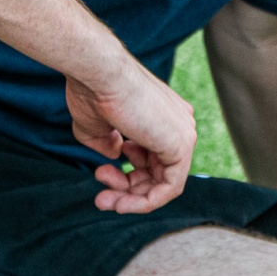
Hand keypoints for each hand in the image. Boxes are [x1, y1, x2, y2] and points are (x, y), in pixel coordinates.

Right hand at [65, 58, 196, 213]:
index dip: (126, 175)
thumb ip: (108, 143)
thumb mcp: (97, 125)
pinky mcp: (182, 145)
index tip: (100, 176)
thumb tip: (116, 156)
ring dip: (130, 199)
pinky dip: (145, 201)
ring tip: (102, 199)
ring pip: (164, 184)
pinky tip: (120, 203)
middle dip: (126, 190)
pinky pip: (170, 187)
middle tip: (100, 198)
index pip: (152, 158)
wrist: (98, 72)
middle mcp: (179, 124)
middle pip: (158, 172)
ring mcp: (184, 133)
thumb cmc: (93, 91)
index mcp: (163, 116)